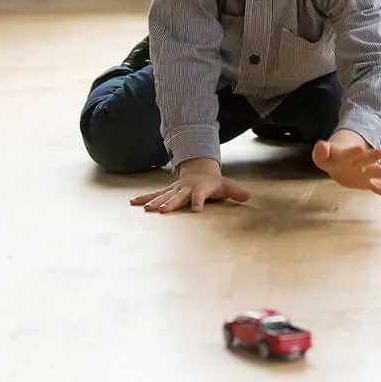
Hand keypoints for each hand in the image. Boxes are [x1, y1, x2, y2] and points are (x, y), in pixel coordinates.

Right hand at [129, 158, 249, 212]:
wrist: (199, 171)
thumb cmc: (214, 183)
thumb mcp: (226, 186)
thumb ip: (235, 191)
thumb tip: (248, 196)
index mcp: (200, 188)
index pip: (200, 195)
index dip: (199, 201)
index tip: (197, 210)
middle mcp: (185, 188)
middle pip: (178, 197)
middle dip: (170, 203)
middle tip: (162, 210)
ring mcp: (174, 190)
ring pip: (163, 195)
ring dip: (154, 202)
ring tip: (144, 208)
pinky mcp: (166, 192)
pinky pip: (154, 195)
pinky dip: (143, 198)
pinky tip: (132, 203)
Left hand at [311, 130, 380, 202]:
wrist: (339, 162)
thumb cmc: (330, 158)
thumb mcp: (322, 156)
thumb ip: (321, 151)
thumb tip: (320, 144)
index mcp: (346, 155)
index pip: (349, 153)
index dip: (352, 151)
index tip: (359, 148)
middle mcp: (358, 162)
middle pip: (366, 159)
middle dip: (372, 156)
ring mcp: (365, 172)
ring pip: (375, 172)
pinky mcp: (367, 183)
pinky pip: (379, 189)